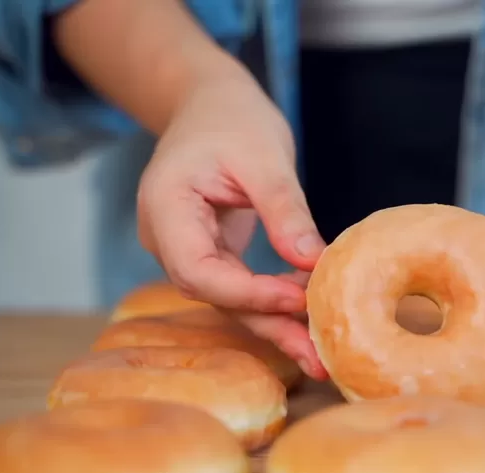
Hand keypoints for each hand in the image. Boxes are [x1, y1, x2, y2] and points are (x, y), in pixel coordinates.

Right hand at [137, 75, 327, 378]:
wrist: (210, 104)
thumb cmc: (232, 118)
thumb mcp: (265, 156)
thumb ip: (284, 210)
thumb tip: (313, 263)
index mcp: (165, 207)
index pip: (197, 269)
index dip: (247, 292)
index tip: (299, 299)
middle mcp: (167, 236)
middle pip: (214, 294)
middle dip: (268, 324)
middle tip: (317, 357)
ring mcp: (185, 247)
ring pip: (228, 297)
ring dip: (274, 322)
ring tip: (319, 352)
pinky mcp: (210, 251)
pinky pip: (238, 285)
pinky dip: (272, 299)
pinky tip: (307, 314)